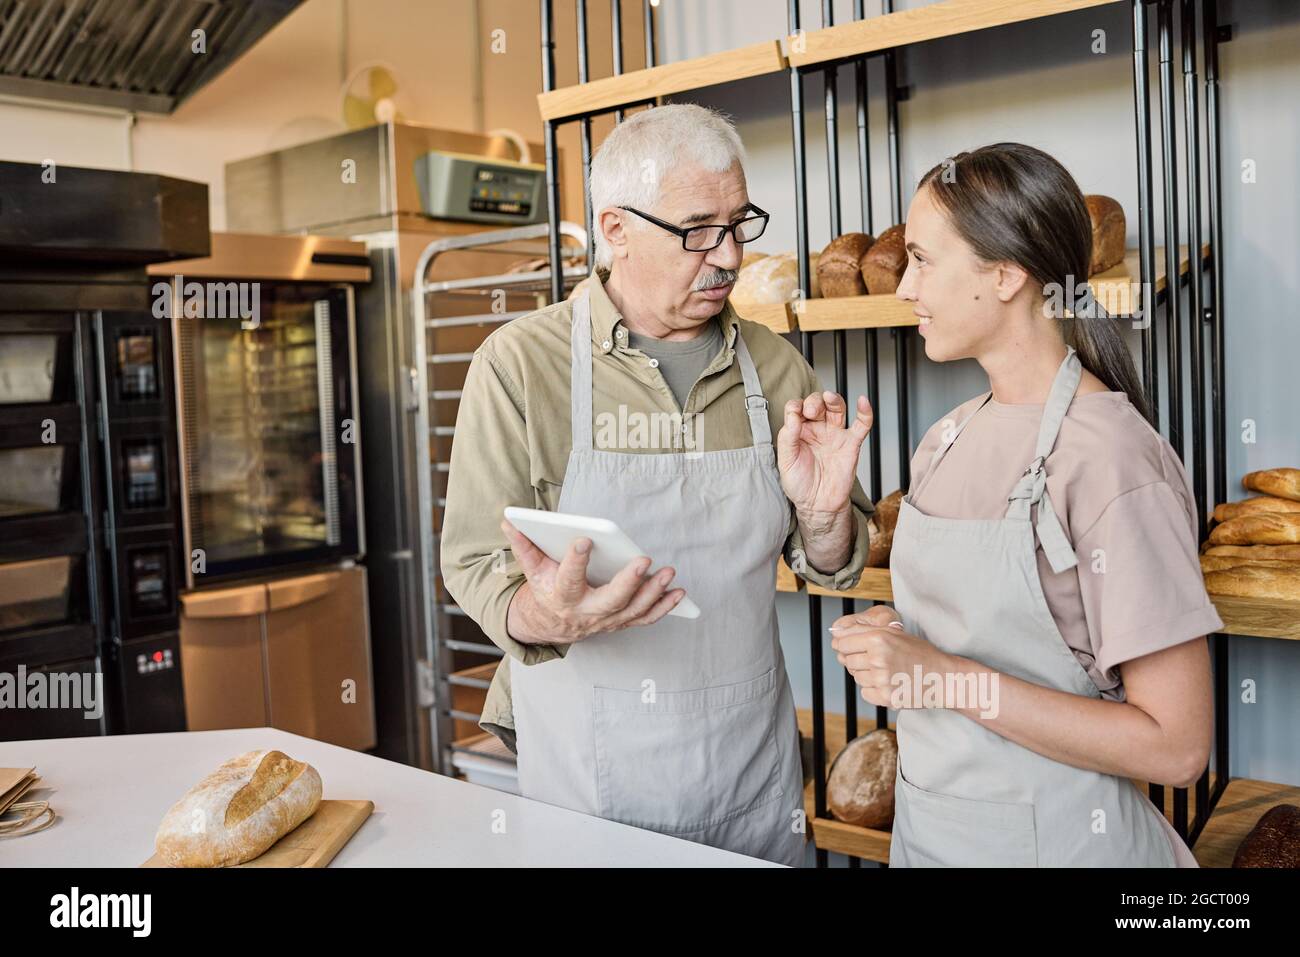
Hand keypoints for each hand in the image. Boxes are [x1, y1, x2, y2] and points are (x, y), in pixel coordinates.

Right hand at [500, 520, 686, 643]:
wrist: (552, 624)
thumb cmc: (546, 588)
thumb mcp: (532, 569)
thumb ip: (523, 545)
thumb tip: (509, 521)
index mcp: (562, 597)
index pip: (569, 579)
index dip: (575, 560)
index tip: (584, 539)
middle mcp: (586, 612)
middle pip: (610, 601)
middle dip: (628, 582)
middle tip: (644, 561)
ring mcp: (606, 620)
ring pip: (632, 610)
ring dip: (653, 593)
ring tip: (669, 573)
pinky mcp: (621, 621)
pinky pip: (645, 617)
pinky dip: (664, 607)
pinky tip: (679, 593)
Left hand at [777, 391, 872, 516]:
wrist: (818, 505)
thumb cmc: (800, 484)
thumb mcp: (786, 461)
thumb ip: (787, 438)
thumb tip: (792, 415)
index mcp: (799, 431)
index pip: (797, 408)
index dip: (795, 406)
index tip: (794, 415)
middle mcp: (817, 429)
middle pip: (818, 403)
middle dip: (814, 402)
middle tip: (811, 411)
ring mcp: (835, 435)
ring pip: (837, 408)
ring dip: (834, 400)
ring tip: (828, 398)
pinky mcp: (851, 444)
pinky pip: (861, 425)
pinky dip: (865, 412)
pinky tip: (863, 401)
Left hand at [829, 605, 956, 708]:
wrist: (944, 678)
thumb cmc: (921, 654)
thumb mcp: (895, 633)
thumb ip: (865, 631)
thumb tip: (836, 633)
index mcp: (878, 638)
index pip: (842, 643)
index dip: (843, 645)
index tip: (848, 647)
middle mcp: (877, 658)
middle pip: (847, 660)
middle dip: (857, 660)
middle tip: (876, 660)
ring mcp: (881, 679)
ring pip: (856, 677)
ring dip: (866, 675)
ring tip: (887, 671)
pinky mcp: (886, 697)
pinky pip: (865, 693)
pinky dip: (873, 690)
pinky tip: (889, 683)